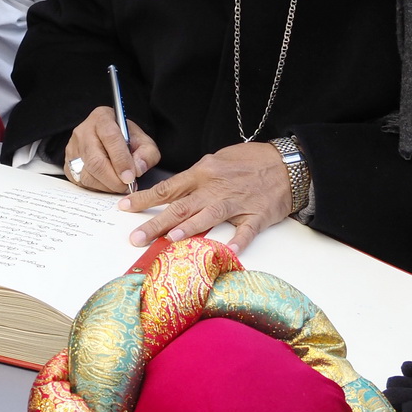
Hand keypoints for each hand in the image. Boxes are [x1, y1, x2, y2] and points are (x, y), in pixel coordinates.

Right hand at [63, 106, 160, 193]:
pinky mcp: (67, 164)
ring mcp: (73, 148)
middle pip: (95, 161)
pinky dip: (97, 188)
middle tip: (127, 186)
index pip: (110, 138)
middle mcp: (83, 132)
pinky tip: (108, 184)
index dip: (121, 160)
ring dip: (107, 186)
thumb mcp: (142, 140)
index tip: (131, 177)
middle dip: (114, 179)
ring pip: (87, 175)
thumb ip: (147, 153)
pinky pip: (81, 182)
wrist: (107, 139)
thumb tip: (138, 169)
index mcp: (102, 118)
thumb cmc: (125, 139)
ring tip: (120, 185)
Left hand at [117, 141, 289, 249]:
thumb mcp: (218, 161)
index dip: (144, 198)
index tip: (123, 207)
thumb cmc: (251, 161)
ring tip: (172, 240)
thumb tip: (176, 192)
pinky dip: (238, 240)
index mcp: (203, 173)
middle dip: (156, 223)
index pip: (167, 188)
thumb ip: (197, 178)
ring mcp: (236, 202)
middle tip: (136, 238)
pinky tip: (229, 251)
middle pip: (180, 206)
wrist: (287, 163)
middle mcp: (215, 187)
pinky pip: (246, 230)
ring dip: (190, 228)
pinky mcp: (257, 215)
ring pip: (209, 215)